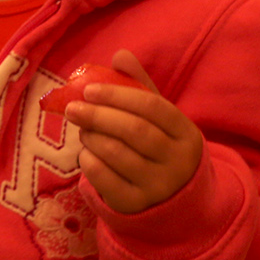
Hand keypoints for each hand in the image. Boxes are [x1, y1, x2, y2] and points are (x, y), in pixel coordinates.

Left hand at [62, 49, 204, 213]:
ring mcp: (159, 186)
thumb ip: (139, 87)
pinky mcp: (136, 205)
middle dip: (99, 115)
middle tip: (72, 108)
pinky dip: (89, 161)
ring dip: (92, 137)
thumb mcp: (157, 120)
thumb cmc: (159, 148)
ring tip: (83, 129)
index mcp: (186, 133)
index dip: (118, 95)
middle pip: (134, 131)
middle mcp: (178, 161)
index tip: (89, 89)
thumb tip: (120, 54)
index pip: (153, 107)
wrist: (172, 201)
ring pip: (117, 154)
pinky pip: (105, 179)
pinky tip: (86, 153)